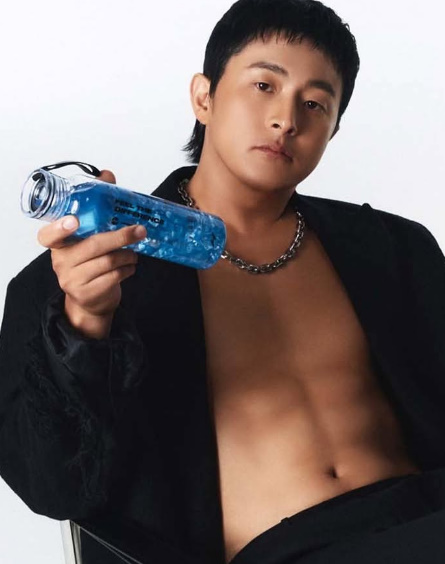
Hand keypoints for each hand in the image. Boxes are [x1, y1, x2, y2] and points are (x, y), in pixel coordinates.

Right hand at [37, 170, 146, 338]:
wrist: (92, 301)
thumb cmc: (90, 263)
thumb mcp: (90, 236)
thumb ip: (96, 205)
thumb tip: (106, 174)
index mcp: (58, 245)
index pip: (48, 236)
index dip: (59, 228)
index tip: (74, 220)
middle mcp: (61, 262)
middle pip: (93, 246)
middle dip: (120, 237)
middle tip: (139, 230)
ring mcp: (73, 280)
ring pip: (108, 262)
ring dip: (128, 254)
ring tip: (134, 252)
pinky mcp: (88, 294)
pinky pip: (115, 277)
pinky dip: (128, 269)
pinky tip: (130, 266)